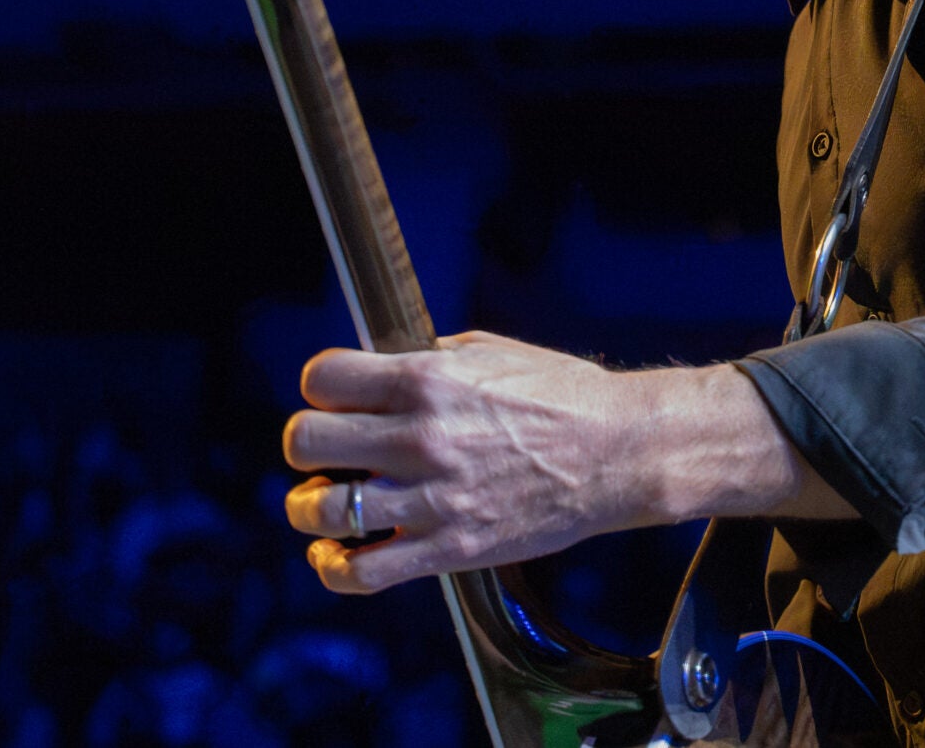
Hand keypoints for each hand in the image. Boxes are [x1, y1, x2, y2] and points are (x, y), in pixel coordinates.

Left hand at [282, 332, 856, 593]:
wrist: (619, 454)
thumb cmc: (564, 396)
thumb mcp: (494, 353)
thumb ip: (431, 359)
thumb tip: (385, 366)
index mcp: (430, 380)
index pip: (323, 378)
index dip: (321, 387)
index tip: (334, 397)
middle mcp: (421, 436)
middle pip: (305, 440)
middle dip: (308, 443)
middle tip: (326, 449)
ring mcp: (432, 496)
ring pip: (321, 508)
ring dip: (311, 505)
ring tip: (322, 502)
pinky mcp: (448, 548)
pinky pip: (360, 571)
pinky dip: (334, 566)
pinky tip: (336, 553)